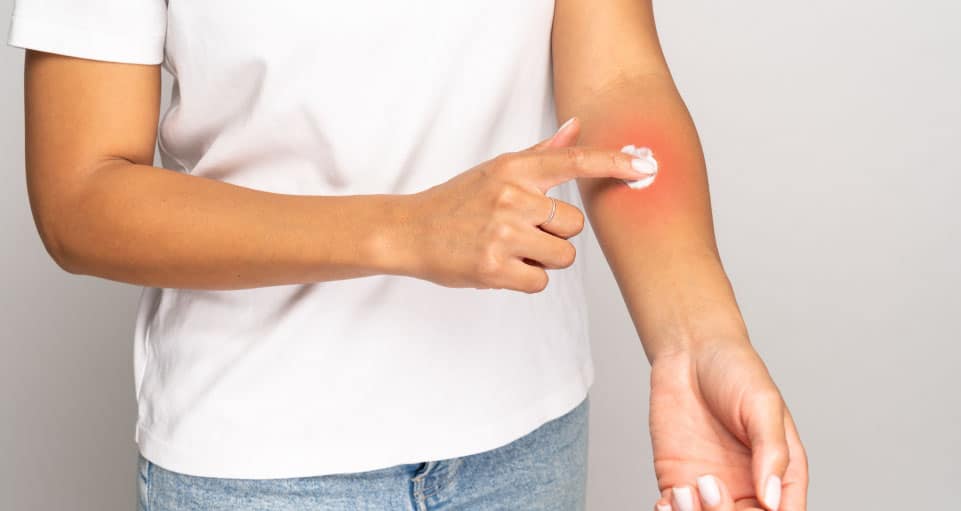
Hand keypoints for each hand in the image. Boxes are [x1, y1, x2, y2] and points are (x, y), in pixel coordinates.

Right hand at [390, 117, 654, 292]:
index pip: (574, 162)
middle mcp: (511, 197)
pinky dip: (525, 279)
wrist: (410, 231)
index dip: (614, 163)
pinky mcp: (494, 267)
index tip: (646, 164)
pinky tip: (500, 266)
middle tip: (520, 231)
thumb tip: (578, 127)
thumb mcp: (497, 170)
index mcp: (515, 170)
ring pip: (562, 256)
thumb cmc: (458, 201)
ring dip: (542, 259)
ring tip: (509, 248)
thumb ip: (543, 153)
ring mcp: (502, 232)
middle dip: (555, 234)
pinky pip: (540, 281)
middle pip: (574, 225)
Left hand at [648, 342, 807, 510]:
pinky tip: (667, 500)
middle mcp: (748, 487)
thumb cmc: (735, 370)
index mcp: (780, 474)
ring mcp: (711, 486)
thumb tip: (771, 500)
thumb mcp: (762, 404)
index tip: (752, 505)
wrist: (689, 351)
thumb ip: (771, 451)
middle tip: (708, 484)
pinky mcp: (678, 479)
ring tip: (684, 490)